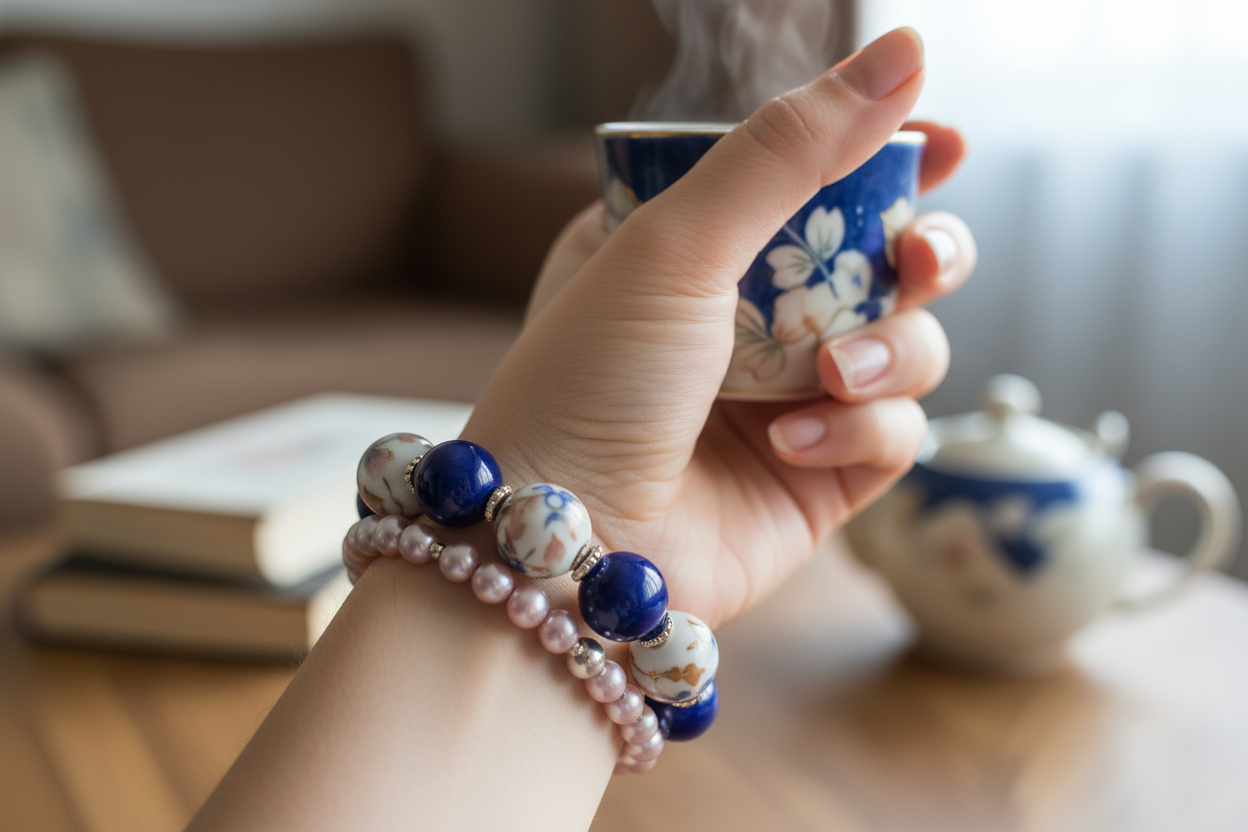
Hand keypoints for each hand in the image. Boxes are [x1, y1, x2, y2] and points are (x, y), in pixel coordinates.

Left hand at [465, 28, 976, 628]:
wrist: (568, 549)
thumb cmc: (590, 384)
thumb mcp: (676, 242)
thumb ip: (789, 150)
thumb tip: (904, 54)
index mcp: (695, 249)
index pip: (811, 181)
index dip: (884, 157)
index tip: (940, 143)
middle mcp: (745, 322)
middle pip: (882, 260)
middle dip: (922, 253)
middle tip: (916, 260)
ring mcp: (786, 400)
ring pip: (907, 344)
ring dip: (890, 348)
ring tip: (831, 372)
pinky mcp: (818, 478)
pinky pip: (893, 432)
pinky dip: (856, 430)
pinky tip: (788, 445)